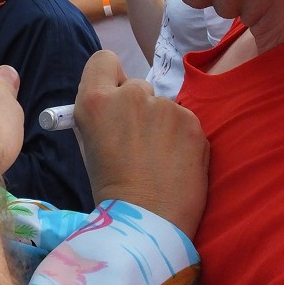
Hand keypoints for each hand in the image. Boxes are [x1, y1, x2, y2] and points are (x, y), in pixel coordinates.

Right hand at [74, 51, 208, 236]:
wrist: (148, 224)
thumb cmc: (112, 190)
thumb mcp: (90, 146)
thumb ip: (100, 117)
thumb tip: (112, 103)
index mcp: (96, 101)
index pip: (103, 60)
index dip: (109, 78)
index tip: (114, 99)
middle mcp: (131, 95)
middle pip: (136, 86)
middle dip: (137, 108)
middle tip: (137, 142)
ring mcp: (165, 107)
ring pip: (163, 107)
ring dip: (161, 125)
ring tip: (158, 160)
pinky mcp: (193, 122)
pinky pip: (184, 122)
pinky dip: (181, 139)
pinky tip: (175, 165)